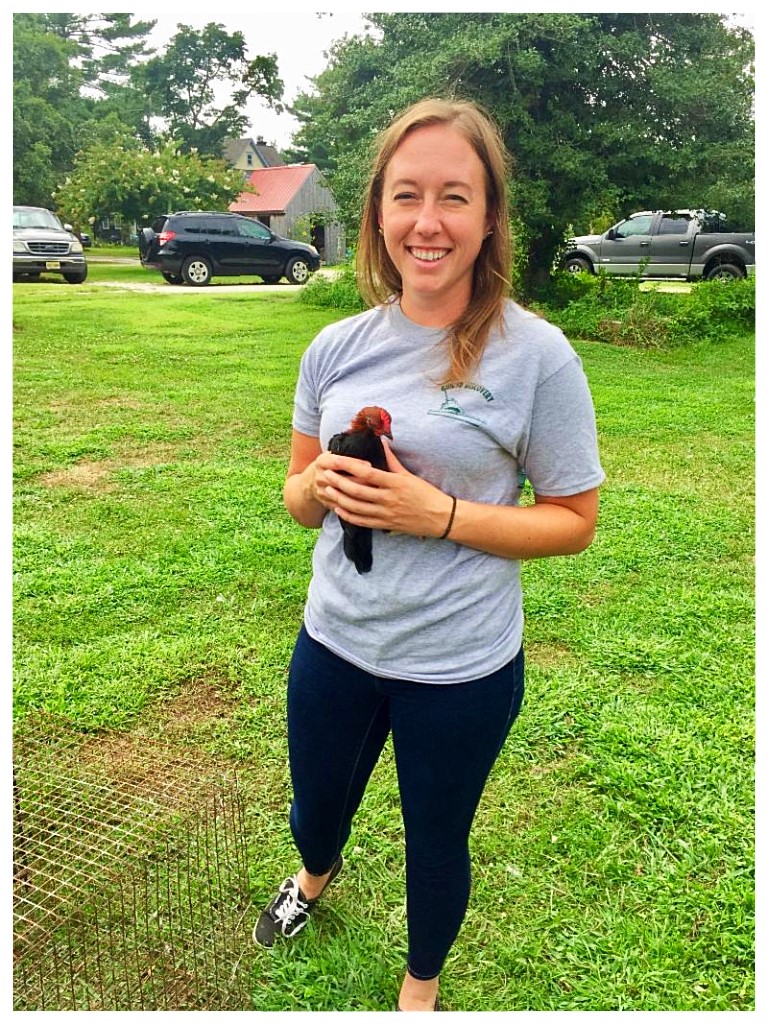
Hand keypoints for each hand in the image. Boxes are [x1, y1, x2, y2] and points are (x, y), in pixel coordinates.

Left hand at [321, 440, 454, 538]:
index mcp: (394, 483)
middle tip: (325, 475)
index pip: (366, 473)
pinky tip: (338, 508)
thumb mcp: (409, 475)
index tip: (334, 459)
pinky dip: (348, 515)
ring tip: (327, 490)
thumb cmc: (426, 493)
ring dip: (339, 498)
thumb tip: (382, 442)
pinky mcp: (386, 525)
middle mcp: (389, 499)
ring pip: (356, 507)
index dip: (348, 466)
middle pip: (357, 491)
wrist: (441, 517)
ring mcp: (386, 514)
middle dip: (338, 482)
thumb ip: (392, 460)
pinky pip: (362, 521)